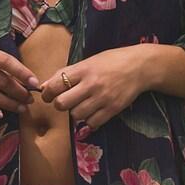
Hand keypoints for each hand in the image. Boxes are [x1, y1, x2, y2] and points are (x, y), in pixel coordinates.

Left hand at [38, 46, 153, 129]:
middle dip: (60, 105)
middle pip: (62, 104)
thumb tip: (45, 85)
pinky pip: (92, 123)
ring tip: (82, 105)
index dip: (47, 93)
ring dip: (75, 113)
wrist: (140, 67)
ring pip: (76, 115)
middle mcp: (91, 84)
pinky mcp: (112, 109)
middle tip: (65, 102)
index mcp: (83, 70)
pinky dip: (89, 121)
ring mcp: (102, 98)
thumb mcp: (88, 62)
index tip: (48, 96)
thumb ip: (66, 73)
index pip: (56, 85)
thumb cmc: (111, 62)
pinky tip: (92, 113)